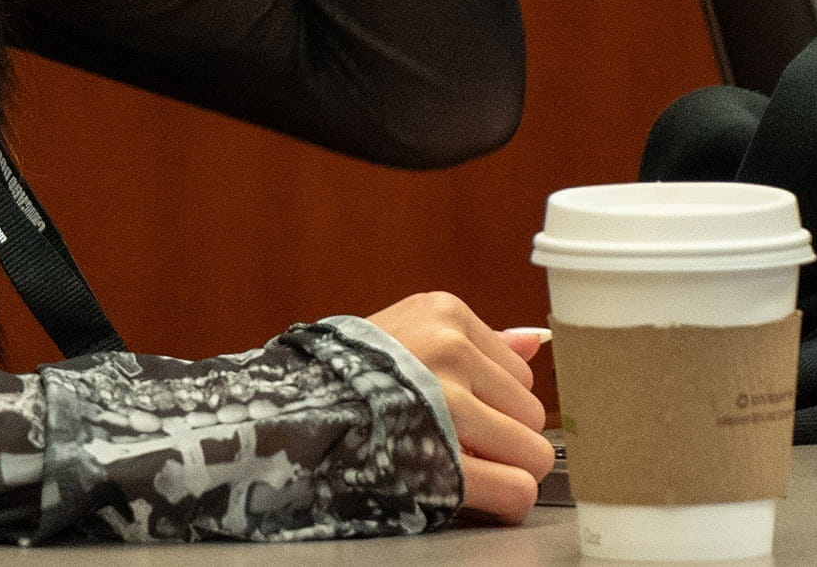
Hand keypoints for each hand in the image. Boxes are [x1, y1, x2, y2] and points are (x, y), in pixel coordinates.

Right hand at [364, 291, 550, 523]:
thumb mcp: (404, 335)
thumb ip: (474, 342)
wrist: (282, 417)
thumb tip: (535, 342)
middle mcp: (448, 351)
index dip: (491, 403)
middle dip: (504, 437)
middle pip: (531, 413)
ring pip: (532, 452)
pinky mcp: (441, 460)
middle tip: (463, 447)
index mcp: (444, 314)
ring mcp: (444, 405)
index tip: (457, 414)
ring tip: (465, 468)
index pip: (519, 372)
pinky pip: (516, 489)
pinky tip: (485, 499)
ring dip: (506, 469)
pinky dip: (507, 501)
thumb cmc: (345, 381)